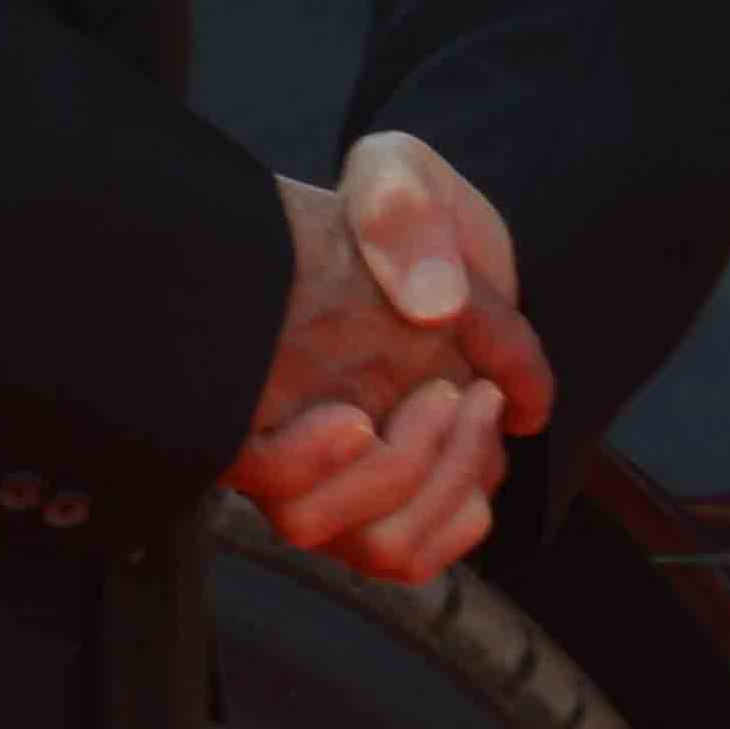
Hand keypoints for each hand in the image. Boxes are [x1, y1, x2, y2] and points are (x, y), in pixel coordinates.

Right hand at [226, 130, 560, 589]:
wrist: (452, 242)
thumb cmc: (408, 210)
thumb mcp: (399, 175)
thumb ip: (399, 210)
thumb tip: (431, 302)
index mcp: (263, 361)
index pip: (246, 456)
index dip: (294, 463)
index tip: (358, 421)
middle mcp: (287, 429)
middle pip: (307, 518)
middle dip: (397, 467)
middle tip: (453, 391)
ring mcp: (338, 472)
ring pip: (369, 544)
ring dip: (439, 486)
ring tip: (479, 404)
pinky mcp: (395, 492)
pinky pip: (411, 553)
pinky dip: (458, 515)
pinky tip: (483, 451)